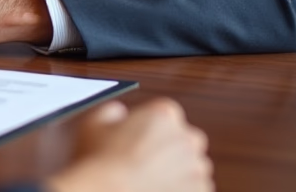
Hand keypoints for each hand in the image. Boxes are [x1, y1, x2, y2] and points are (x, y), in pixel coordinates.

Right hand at [47, 99, 213, 191]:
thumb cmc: (100, 162)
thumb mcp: (93, 124)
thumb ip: (111, 112)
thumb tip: (118, 114)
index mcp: (164, 114)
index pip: (166, 116)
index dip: (149, 129)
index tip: (137, 140)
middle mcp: (186, 138)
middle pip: (184, 141)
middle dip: (169, 150)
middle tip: (143, 162)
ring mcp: (197, 168)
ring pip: (192, 168)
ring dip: (176, 173)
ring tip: (147, 181)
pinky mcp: (201, 191)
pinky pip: (194, 189)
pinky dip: (179, 190)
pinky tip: (153, 190)